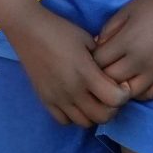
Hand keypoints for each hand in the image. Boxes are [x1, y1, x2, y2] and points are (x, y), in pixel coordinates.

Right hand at [3, 10, 128, 128]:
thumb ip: (103, 60)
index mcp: (86, 73)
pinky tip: (74, 101)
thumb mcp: (88, 40)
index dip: (124, 94)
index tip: (121, 84)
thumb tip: (114, 75)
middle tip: (109, 94)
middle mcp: (72, 90)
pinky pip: (64, 120)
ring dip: (93, 114)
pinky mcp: (45, 100)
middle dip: (112, 107)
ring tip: (92, 99)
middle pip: (103, 117)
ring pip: (84, 122)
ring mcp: (57, 98)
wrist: (28, 29)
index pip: (115, 99)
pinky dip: (73, 115)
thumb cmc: (60, 30)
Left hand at [90, 0, 152, 103]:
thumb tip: (96, 48)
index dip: (92, 60)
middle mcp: (139, 61)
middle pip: (110, 79)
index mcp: (126, 42)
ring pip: (128, 92)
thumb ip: (108, 31)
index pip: (98, 62)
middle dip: (102, 75)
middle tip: (103, 69)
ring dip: (120, 87)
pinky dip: (139, 92)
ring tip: (119, 78)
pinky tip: (135, 82)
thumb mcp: (125, 11)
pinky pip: (149, 95)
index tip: (93, 57)